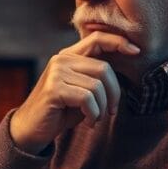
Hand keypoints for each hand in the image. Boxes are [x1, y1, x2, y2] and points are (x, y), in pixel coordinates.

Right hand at [10, 32, 138, 152]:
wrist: (31, 129)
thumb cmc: (60, 111)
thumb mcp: (82, 91)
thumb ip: (96, 78)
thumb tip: (124, 71)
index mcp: (68, 56)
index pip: (97, 39)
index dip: (118, 42)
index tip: (136, 51)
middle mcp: (61, 59)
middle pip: (103, 68)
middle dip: (114, 94)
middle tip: (111, 111)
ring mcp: (56, 72)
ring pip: (97, 86)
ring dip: (102, 108)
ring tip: (95, 118)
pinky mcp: (54, 89)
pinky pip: (87, 99)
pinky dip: (93, 114)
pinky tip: (88, 122)